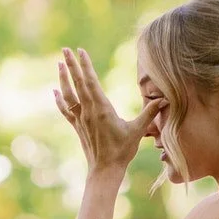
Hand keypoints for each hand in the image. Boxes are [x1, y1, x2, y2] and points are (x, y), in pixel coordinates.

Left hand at [53, 46, 149, 174]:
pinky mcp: (77, 126)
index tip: (80, 51)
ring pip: (69, 94)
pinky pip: (65, 110)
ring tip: (59, 63)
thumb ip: (149, 113)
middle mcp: (88, 111)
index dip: (85, 65)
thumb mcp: (137, 130)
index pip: (91, 82)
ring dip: (63, 78)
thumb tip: (164, 100)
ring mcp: (81, 119)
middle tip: (65, 49)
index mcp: (102, 109)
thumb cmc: (122, 151)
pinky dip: (59, 100)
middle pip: (78, 83)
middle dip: (71, 65)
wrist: (105, 170)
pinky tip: (54, 91)